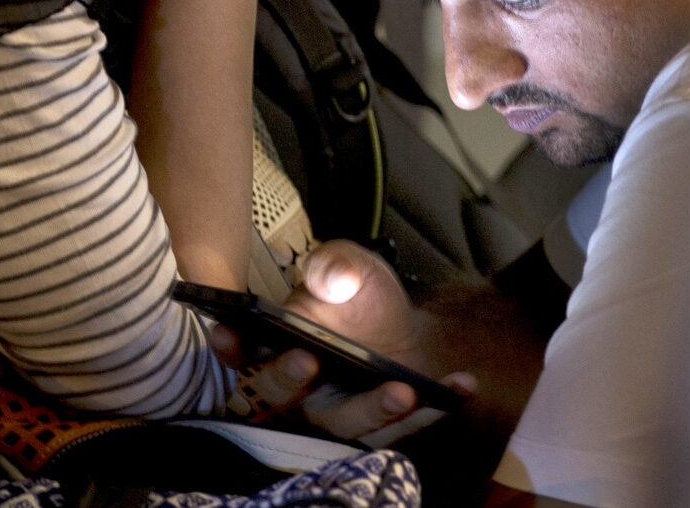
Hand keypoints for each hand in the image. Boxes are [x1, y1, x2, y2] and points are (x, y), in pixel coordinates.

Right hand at [210, 240, 476, 441]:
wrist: (403, 320)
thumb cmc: (361, 294)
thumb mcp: (352, 264)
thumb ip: (336, 263)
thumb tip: (329, 281)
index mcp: (281, 342)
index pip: (242, 351)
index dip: (229, 345)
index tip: (226, 332)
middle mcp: (302, 387)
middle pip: (282, 395)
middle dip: (289, 379)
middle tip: (309, 361)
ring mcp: (341, 411)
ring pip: (345, 423)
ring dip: (372, 409)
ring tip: (403, 389)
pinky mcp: (382, 426)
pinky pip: (405, 427)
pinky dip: (435, 409)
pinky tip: (462, 384)